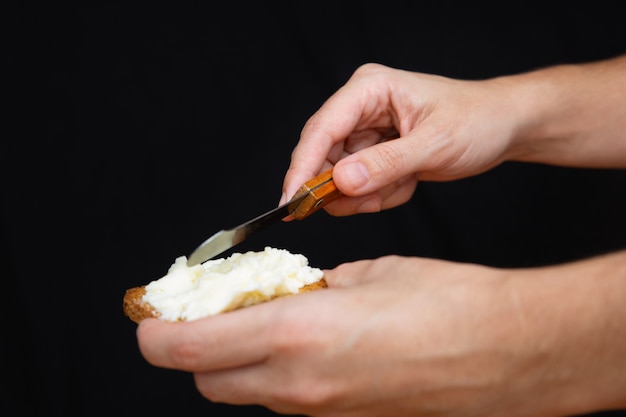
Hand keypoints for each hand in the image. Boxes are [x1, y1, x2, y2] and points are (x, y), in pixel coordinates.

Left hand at [136, 253, 625, 416]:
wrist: (503, 352)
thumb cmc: (444, 302)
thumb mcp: (365, 275)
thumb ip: (312, 288)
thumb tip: (287, 292)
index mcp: (295, 334)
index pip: (187, 348)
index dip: (156, 332)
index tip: (152, 315)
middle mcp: (297, 383)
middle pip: (206, 379)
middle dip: (193, 348)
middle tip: (208, 313)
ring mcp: (320, 412)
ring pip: (245, 393)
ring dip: (235, 361)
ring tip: (262, 322)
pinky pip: (285, 401)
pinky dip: (275, 374)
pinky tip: (303, 345)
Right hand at [280, 63, 518, 214]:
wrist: (502, 127)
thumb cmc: (477, 120)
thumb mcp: (435, 144)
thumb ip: (387, 164)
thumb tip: (340, 181)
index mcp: (369, 89)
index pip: (321, 129)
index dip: (302, 167)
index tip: (291, 202)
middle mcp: (360, 108)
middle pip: (322, 156)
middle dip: (340, 188)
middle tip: (366, 203)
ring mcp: (364, 131)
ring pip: (339, 177)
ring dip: (367, 194)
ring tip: (403, 186)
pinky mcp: (372, 153)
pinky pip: (359, 186)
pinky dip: (381, 195)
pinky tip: (408, 184)